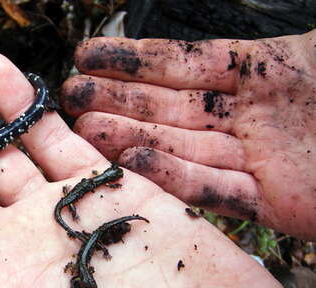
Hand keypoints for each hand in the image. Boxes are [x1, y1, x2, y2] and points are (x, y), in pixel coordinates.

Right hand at [61, 30, 315, 239]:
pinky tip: (132, 167)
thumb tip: (218, 31)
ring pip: (181, 146)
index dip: (135, 58)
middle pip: (172, 105)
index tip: (90, 55)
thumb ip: (272, 28)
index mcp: (268, 71)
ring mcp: (259, 159)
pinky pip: (212, 190)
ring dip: (131, 140)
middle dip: (119, 100)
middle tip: (72, 98)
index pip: (187, 60)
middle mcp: (254, 114)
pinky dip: (171, 179)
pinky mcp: (271, 202)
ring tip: (85, 133)